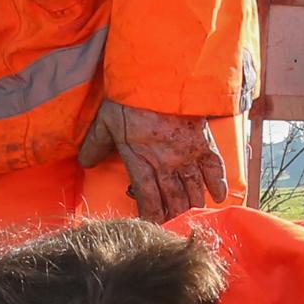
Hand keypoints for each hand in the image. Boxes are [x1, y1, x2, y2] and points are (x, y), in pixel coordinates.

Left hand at [75, 101, 230, 222]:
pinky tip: (219, 197)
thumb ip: (95, 145)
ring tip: (191, 215)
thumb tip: (84, 162)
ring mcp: (188, 156)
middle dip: (173, 216)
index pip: (148, 201)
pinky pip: (215, 169)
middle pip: (173, 201)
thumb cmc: (130, 100)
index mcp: (141, 164)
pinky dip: (218, 185)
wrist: (160, 78)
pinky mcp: (204, 143)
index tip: (153, 226)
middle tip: (173, 225)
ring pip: (193, 191)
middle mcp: (167, 166)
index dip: (152, 217)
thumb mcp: (105, 122)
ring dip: (193, 206)